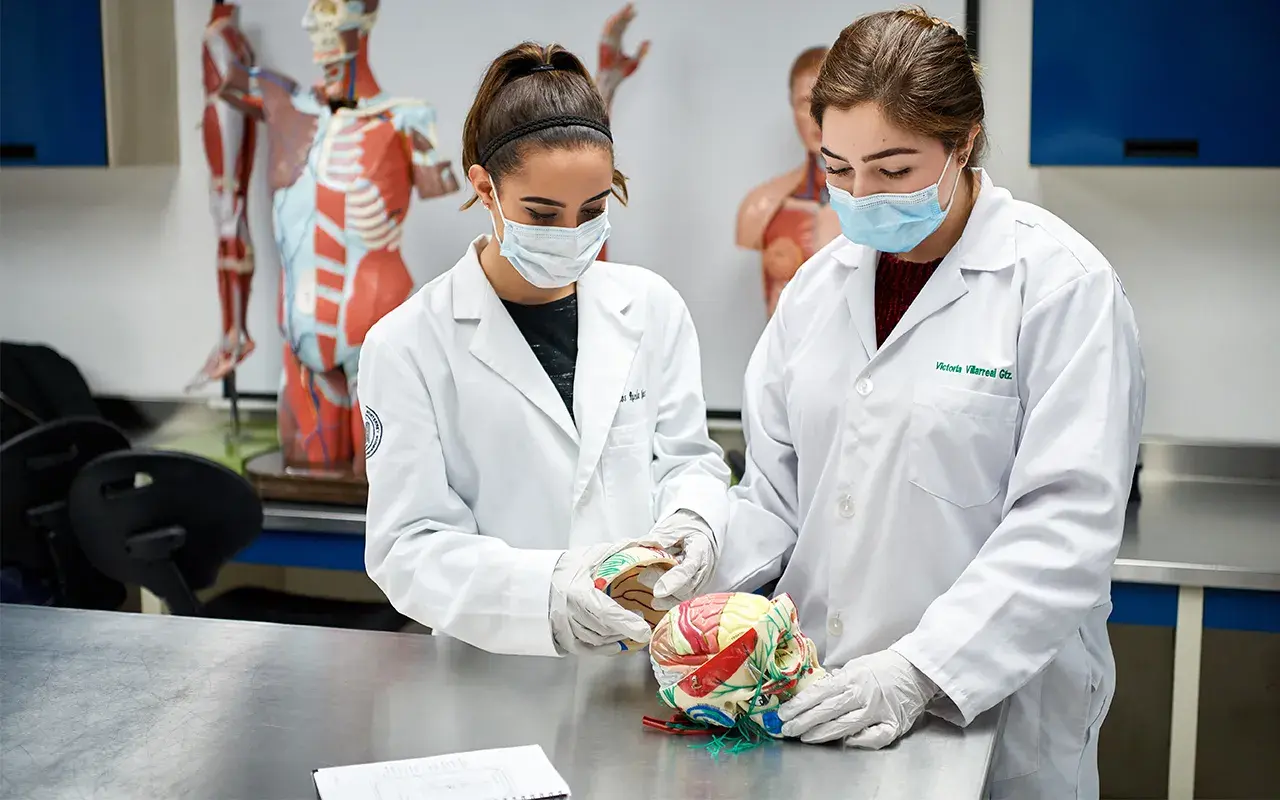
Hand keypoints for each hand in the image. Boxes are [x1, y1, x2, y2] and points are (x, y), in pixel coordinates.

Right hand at [550, 542, 651, 654]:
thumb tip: (649, 543)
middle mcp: (570, 613)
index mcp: (578, 592)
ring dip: (617, 636)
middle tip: (641, 620)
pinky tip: (617, 644)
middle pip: (605, 628)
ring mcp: (566, 628)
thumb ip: (621, 550)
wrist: (538, 580)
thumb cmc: (567, 567)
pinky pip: (588, 649)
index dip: (626, 622)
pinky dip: (605, 648)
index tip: (643, 630)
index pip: (605, 611)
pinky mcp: (564, 638)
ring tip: (630, 627)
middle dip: (625, 628)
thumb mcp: (593, 555)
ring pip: (599, 640)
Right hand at [596, 3, 649, 109]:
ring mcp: (607, 41)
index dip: (628, 19)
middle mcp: (611, 40)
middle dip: (624, 14)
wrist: (611, 81)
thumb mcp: (635, 61)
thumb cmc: (621, 74)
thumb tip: (649, 41)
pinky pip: (607, 29)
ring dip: (619, 15)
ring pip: (613, 24)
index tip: (635, 12)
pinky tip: (619, 15)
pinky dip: (613, 22)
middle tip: (632, 5)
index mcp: (617, 44)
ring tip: (628, 8)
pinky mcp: (604, 43)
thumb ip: (641, 50)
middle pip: (618, 24)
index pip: (622, 28)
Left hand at [632, 510, 716, 609]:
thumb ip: (662, 537)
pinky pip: (682, 600)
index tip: (658, 591)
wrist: (699, 535)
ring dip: (664, 595)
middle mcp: (703, 569)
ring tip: (645, 580)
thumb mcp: (676, 527)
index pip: (689, 568)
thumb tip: (644, 543)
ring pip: (684, 596)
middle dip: (663, 585)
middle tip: (643, 575)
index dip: (674, 581)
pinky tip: (655, 603)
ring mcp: (699, 581)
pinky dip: (667, 603)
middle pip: (686, 586)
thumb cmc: (688, 530)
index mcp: (700, 550)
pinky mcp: (693, 588)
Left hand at [778, 650, 936, 747]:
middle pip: (828, 711)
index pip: (819, 693)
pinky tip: (847, 742)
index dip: (800, 705)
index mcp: (851, 677)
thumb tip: (815, 691)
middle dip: (804, 721)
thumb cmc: (882, 667)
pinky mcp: (894, 723)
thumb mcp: (856, 665)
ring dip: (823, 733)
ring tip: (806, 737)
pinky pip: (875, 737)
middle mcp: (862, 694)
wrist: (916, 669)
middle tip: (787, 730)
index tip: (784, 714)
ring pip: (846, 726)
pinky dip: (861, 741)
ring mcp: (878, 710)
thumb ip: (836, 679)